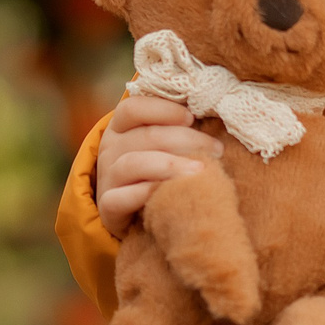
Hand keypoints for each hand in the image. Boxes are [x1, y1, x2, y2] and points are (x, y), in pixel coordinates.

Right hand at [94, 94, 220, 235]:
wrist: (136, 216)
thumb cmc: (159, 171)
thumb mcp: (163, 145)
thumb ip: (177, 127)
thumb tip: (208, 110)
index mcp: (120, 127)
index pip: (133, 108)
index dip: (163, 109)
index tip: (192, 117)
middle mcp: (110, 148)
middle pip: (145, 136)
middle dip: (186, 139)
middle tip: (216, 149)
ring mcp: (107, 177)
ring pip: (134, 164)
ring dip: (170, 165)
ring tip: (200, 171)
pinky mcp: (108, 208)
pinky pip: (120, 198)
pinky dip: (145, 193)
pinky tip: (171, 191)